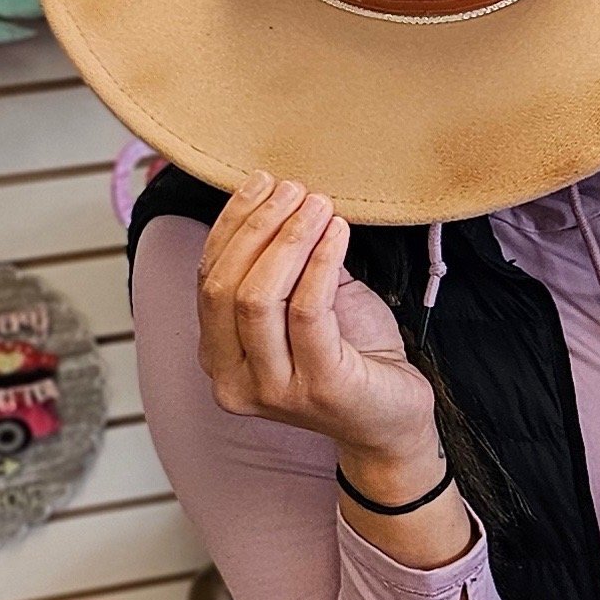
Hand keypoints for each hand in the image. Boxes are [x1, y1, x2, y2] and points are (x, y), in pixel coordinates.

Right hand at [197, 173, 439, 496]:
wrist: (393, 417)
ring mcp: (272, 389)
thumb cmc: (349, 353)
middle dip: (258, 227)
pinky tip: (339, 233)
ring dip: (289, 239)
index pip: (206, 278)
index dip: (231, 225)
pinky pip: (308, 311)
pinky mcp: (320, 387)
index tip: (261, 182)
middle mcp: (233, 379)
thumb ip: (283, 265)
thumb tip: (278, 197)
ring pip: (258, 297)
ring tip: (319, 205)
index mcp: (218, 355)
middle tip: (295, 189)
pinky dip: (321, 262)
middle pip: (224, 286)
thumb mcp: (305, 303)